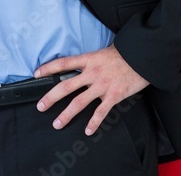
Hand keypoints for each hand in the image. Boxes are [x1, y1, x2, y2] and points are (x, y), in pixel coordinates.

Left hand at [34, 45, 148, 135]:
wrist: (143, 57)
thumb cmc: (125, 53)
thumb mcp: (103, 51)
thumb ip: (91, 60)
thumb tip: (81, 64)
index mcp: (89, 60)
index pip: (63, 63)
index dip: (48, 68)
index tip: (36, 74)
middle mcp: (92, 73)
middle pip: (66, 86)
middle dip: (51, 97)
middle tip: (41, 106)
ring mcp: (102, 85)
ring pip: (79, 102)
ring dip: (66, 114)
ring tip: (57, 123)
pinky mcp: (114, 95)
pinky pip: (101, 112)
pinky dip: (94, 123)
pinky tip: (87, 130)